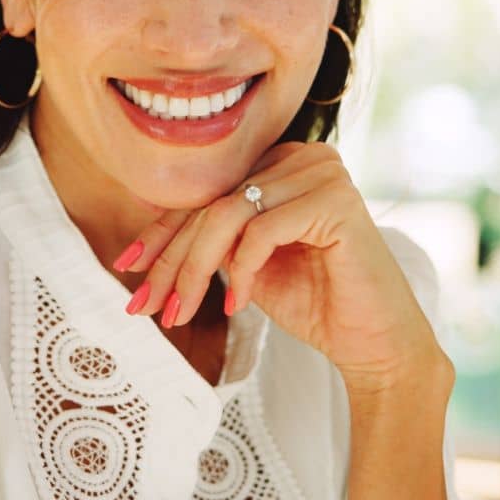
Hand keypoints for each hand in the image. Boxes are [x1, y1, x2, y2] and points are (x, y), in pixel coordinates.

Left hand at [112, 141, 443, 382]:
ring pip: (228, 215)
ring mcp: (322, 173)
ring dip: (195, 271)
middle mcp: (302, 156)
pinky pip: (261, 230)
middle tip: (145, 306)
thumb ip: (212, 234)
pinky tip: (239, 305)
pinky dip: (242, 271)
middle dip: (171, 259)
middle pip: (212, 202)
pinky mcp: (336, 201)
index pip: (208, 192)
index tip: (126, 267)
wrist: (373, 342)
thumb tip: (144, 213)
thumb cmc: (314, 302)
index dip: (162, 232)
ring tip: (181, 314)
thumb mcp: (246, 261)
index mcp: (281, 163)